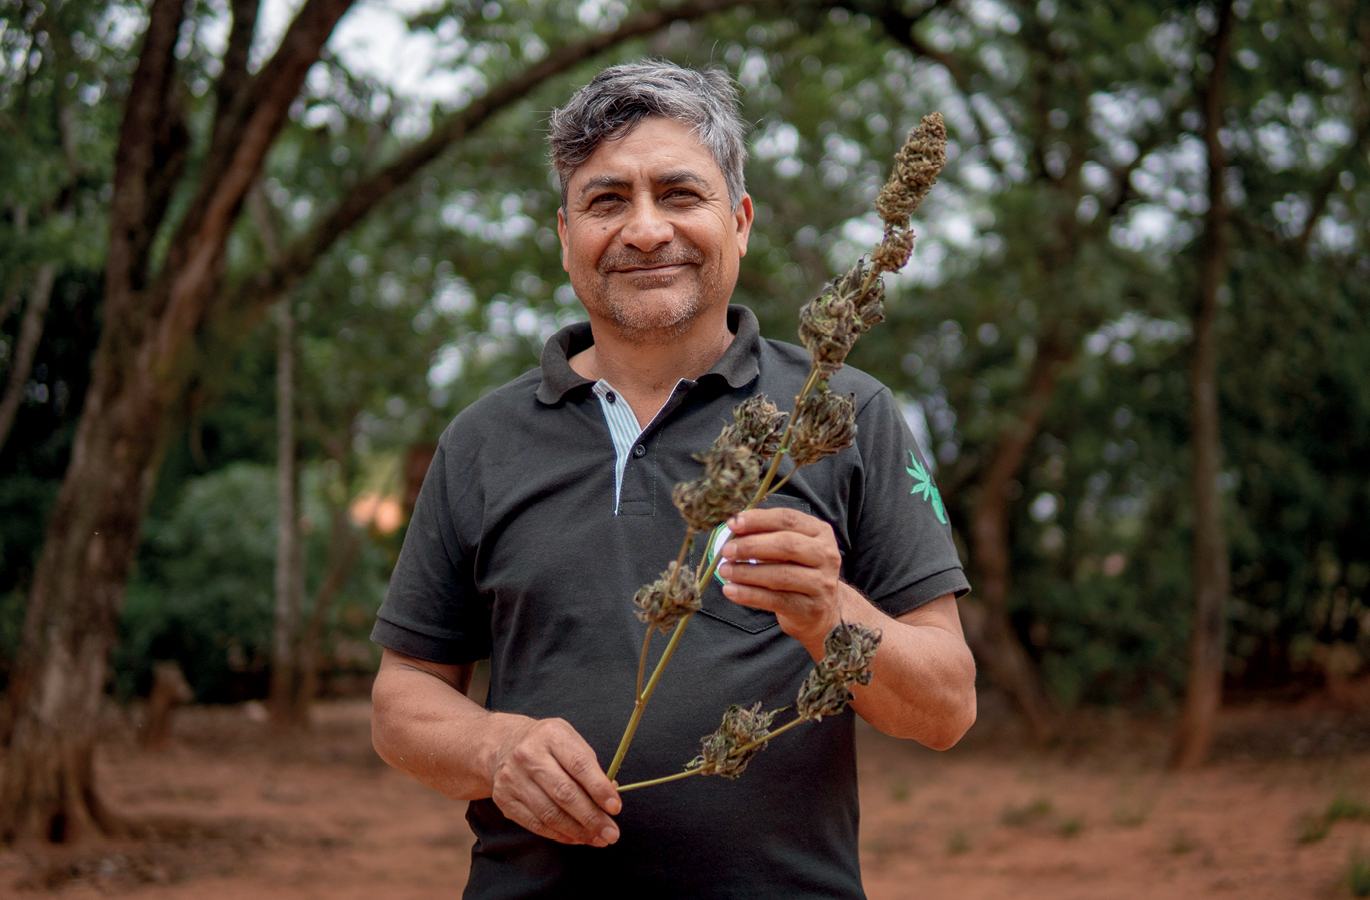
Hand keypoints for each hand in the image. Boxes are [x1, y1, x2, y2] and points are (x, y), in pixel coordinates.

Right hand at [487, 716, 621, 846]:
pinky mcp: (504, 800)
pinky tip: (576, 838)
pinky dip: (559, 835)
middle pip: (564, 794)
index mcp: (551, 735)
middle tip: (611, 833)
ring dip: (578, 831)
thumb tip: (609, 798)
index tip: (615, 807)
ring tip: (597, 839)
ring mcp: (513, 779)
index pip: (579, 765)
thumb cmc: (547, 745)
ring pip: (550, 814)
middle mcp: (528, 756)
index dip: (599, 789)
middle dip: (591, 818)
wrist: (503, 745)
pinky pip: (535, 824)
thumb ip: (590, 767)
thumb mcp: (570, 741)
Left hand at [717, 507, 843, 648]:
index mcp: (820, 532)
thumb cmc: (797, 571)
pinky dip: (749, 595)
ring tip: (725, 571)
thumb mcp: (788, 548)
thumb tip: (733, 527)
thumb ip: (766, 535)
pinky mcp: (811, 608)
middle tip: (726, 551)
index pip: (788, 519)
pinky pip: (776, 600)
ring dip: (747, 573)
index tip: (732, 524)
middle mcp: (827, 555)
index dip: (758, 520)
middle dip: (751, 546)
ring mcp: (822, 584)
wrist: (820, 611)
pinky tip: (731, 591)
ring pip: (781, 575)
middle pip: (787, 545)